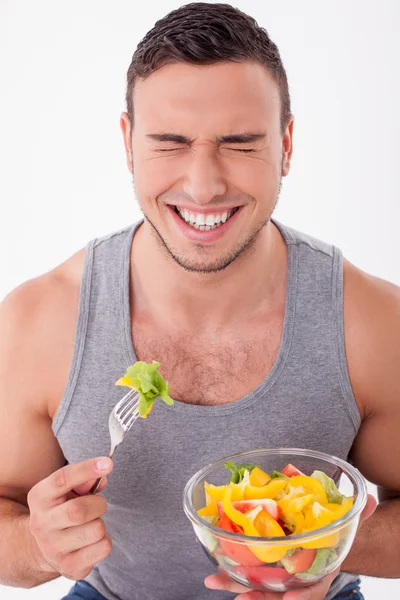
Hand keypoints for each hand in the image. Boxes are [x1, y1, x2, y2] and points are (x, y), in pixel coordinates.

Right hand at [27, 457, 113, 579]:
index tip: (108, 463)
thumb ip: (83, 480)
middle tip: (98, 504)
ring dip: (101, 523)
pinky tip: (91, 540)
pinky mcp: (68, 567)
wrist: (44, 546)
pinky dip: (104, 540)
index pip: (62, 479)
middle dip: (98, 504)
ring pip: (96, 529)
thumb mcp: (66, 490)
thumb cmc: (62, 509)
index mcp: (39, 497)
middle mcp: (41, 524)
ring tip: (91, 524)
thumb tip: (101, 476)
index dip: (87, 469)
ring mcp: (52, 549)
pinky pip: (103, 547)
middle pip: (79, 510)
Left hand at [204, 494, 376, 599]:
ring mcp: (276, 576)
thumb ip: (357, 514)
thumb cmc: (330, 532)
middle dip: (261, 598)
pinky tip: (212, 574)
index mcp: (318, 573)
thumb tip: (369, 500)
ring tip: (214, 581)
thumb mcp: (345, 524)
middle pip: (278, 595)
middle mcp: (295, 580)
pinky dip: (229, 576)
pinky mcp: (260, 566)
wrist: (321, 536)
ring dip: (236, 586)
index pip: (312, 591)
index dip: (300, 599)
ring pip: (257, 587)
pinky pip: (245, 575)